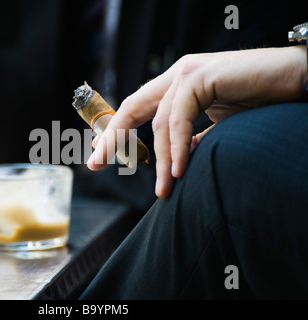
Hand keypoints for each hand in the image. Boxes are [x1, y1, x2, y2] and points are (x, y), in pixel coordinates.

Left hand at [87, 45, 307, 197]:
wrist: (297, 83)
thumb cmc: (261, 105)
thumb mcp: (217, 126)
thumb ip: (192, 137)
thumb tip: (175, 160)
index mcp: (178, 85)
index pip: (137, 109)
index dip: (116, 132)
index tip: (101, 156)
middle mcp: (178, 75)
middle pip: (131, 109)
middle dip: (112, 138)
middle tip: (95, 164)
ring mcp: (188, 72)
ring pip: (157, 121)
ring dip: (159, 160)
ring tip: (163, 189)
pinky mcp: (201, 75)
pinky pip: (178, 118)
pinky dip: (177, 147)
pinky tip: (178, 171)